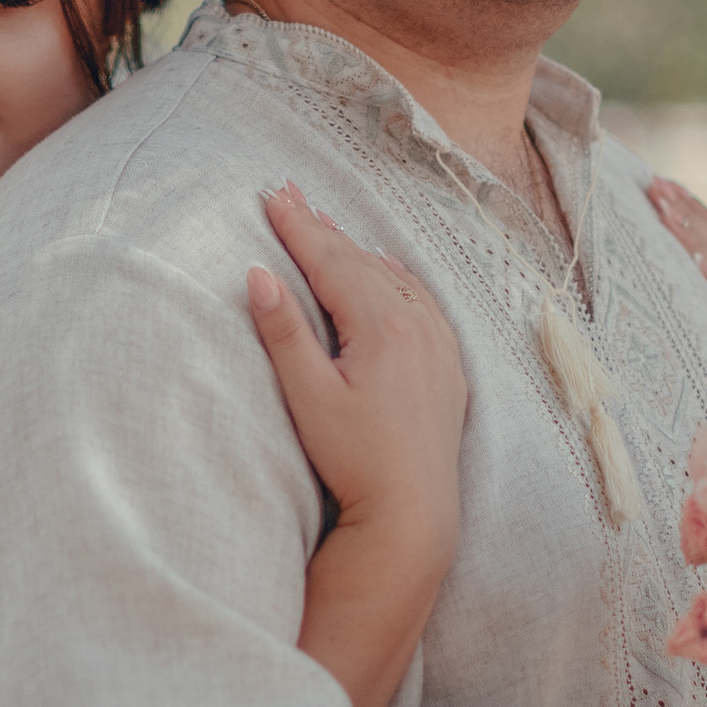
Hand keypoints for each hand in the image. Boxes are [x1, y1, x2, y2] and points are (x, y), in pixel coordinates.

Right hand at [248, 184, 467, 558]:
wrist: (413, 513)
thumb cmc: (355, 460)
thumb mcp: (309, 397)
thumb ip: (285, 333)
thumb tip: (259, 275)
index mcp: (381, 325)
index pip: (330, 261)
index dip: (297, 227)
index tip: (271, 195)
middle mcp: (417, 325)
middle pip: (360, 262)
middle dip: (322, 228)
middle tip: (290, 194)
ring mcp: (438, 344)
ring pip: (392, 278)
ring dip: (357, 250)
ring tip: (327, 225)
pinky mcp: (447, 366)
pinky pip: (422, 301)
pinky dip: (396, 277)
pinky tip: (387, 268)